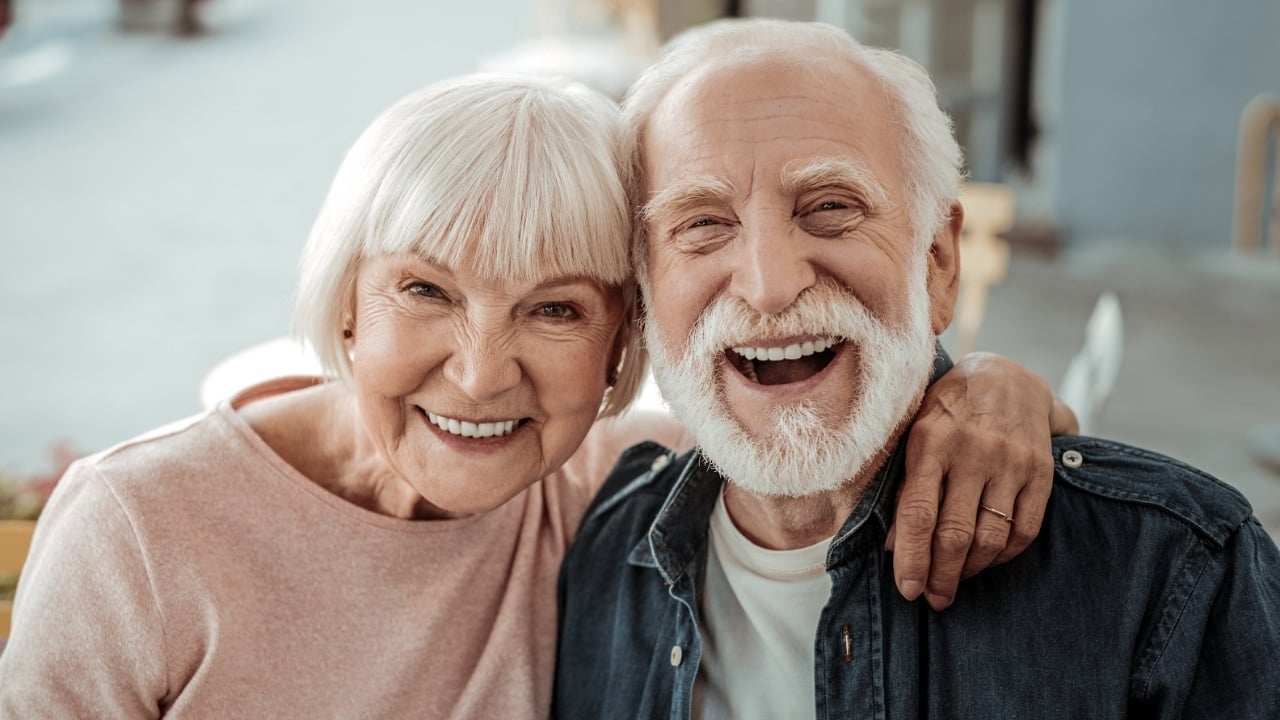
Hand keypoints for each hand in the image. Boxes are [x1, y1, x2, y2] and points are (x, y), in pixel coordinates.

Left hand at [886, 351, 1076, 610]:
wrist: (1007, 376)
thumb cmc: (947, 411)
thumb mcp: (915, 434)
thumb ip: (905, 486)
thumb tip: (892, 546)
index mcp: (930, 442)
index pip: (917, 512)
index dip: (911, 557)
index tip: (908, 589)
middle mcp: (972, 452)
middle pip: (955, 533)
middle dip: (942, 575)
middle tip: (933, 598)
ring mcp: (1010, 462)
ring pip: (990, 537)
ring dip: (970, 571)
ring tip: (955, 582)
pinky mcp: (1040, 473)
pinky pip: (1024, 531)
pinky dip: (1003, 556)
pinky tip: (986, 561)